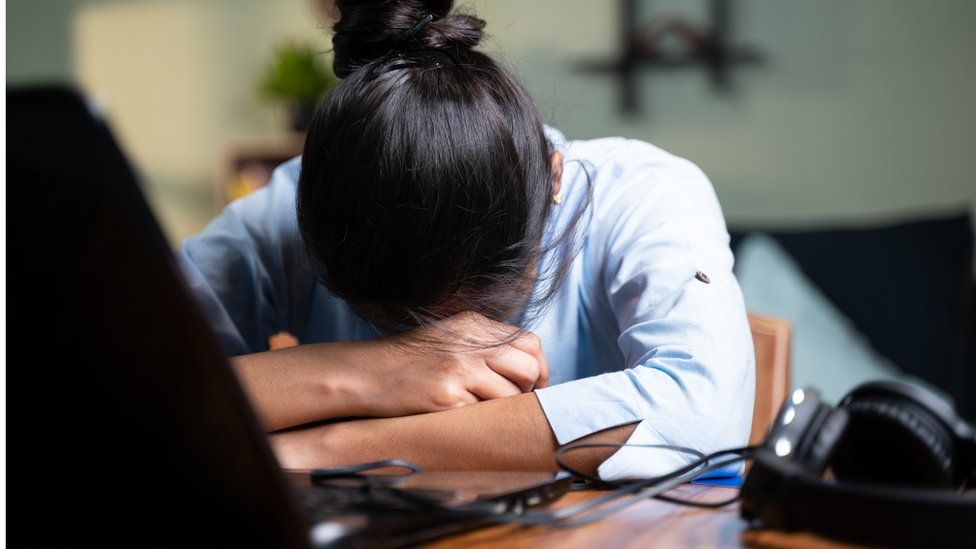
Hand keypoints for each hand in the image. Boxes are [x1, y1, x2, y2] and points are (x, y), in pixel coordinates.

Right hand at [350, 311, 549, 417]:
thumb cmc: (408, 362)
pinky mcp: (448, 396)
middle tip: (513, 403)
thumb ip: (484, 345)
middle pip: (528, 368)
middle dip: (528, 391)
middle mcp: (471, 343)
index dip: (539, 369)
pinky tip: (457, 415)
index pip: (530, 342)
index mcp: (473, 324)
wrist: (366, 374)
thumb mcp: (448, 338)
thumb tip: (527, 367)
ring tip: (480, 410)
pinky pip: (484, 414)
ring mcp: (460, 369)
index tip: (534, 386)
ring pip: (511, 395)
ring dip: (502, 408)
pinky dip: (477, 419)